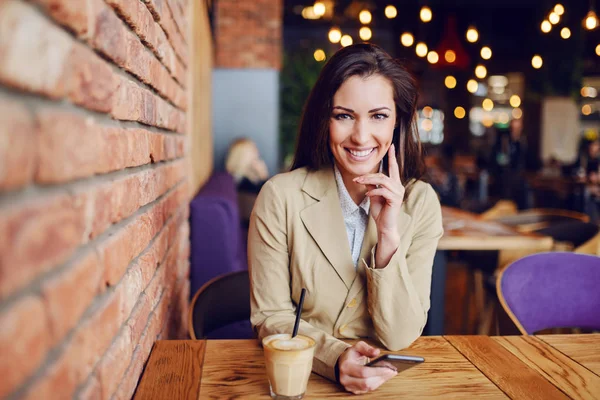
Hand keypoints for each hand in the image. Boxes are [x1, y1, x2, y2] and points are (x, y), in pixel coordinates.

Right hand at [337, 341, 396, 393]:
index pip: (363, 372)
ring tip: (391, 373)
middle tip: (392, 371)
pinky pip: (368, 390)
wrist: (342, 363)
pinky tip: (384, 377)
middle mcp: (345, 378)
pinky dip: (377, 383)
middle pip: (366, 382)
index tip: (388, 368)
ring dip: (381, 381)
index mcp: (346, 366)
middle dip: (381, 377)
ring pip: (368, 388)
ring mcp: (349, 386)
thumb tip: (377, 352)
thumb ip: (367, 348)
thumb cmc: (351, 355)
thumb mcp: (358, 347)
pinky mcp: (354, 391)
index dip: (377, 371)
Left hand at [353, 144, 404, 265]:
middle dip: (369, 175)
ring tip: (359, 183)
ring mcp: (398, 193)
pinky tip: (368, 195)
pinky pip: (383, 191)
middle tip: (357, 178)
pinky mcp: (396, 199)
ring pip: (383, 181)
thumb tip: (365, 176)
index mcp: (395, 184)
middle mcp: (399, 187)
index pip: (394, 168)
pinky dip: (373, 191)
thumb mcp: (373, 195)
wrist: (384, 226)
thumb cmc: (380, 211)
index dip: (392, 157)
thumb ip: (371, 184)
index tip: (391, 146)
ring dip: (369, 181)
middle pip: (384, 174)